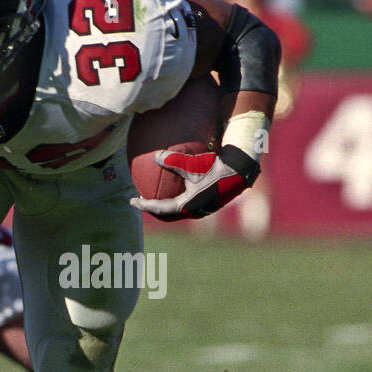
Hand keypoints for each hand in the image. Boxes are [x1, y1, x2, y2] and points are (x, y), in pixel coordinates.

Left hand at [130, 144, 258, 220]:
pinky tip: (176, 188)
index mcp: (187, 206)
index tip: (132, 201)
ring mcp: (201, 209)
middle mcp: (193, 211)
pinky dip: (176, 200)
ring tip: (155, 196)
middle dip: (152, 208)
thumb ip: (174, 162)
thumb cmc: (216, 169)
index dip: (144, 205)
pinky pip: (186, 204)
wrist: (239, 173)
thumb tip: (155, 156)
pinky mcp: (207, 204)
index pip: (160, 209)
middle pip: (167, 214)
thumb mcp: (193, 165)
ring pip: (177, 211)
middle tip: (140, 200)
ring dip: (164, 205)